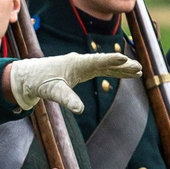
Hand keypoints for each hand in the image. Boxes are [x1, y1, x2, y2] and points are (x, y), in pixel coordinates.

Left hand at [5, 52, 143, 113]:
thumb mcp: (53, 92)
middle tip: (139, 67)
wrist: (30, 77)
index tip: (124, 58)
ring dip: (122, 68)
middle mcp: (82, 61)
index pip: (97, 61)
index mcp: (76, 63)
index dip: (111, 60)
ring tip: (139, 71)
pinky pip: (102, 69)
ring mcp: (83, 65)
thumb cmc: (41, 82)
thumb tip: (79, 110)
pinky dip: (114, 71)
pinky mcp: (83, 70)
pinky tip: (126, 74)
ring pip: (106, 66)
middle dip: (122, 64)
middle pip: (106, 62)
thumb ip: (66, 99)